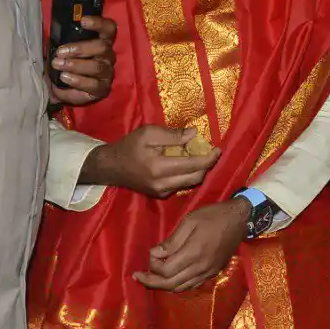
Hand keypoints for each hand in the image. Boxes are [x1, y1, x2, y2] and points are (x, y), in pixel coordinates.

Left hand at [49, 15, 116, 105]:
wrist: (64, 89)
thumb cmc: (66, 63)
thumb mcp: (63, 51)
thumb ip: (62, 43)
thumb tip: (51, 38)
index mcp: (101, 42)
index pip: (108, 28)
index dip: (99, 23)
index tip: (83, 21)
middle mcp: (108, 56)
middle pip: (102, 47)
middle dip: (79, 48)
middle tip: (60, 52)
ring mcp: (107, 73)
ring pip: (97, 66)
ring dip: (75, 65)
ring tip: (58, 65)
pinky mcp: (102, 89)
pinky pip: (92, 85)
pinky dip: (76, 81)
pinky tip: (64, 78)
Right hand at [83, 125, 219, 197]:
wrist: (110, 167)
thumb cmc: (129, 146)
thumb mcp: (149, 133)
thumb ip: (173, 135)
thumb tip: (194, 134)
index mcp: (159, 168)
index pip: (193, 165)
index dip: (209, 158)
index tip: (218, 148)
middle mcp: (163, 184)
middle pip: (196, 177)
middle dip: (207, 165)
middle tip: (210, 151)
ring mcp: (161, 192)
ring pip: (190, 183)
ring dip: (199, 170)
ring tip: (198, 155)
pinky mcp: (160, 194)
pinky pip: (181, 185)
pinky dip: (188, 174)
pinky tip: (185, 162)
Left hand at [133, 200, 247, 291]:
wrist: (240, 219)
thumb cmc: (213, 215)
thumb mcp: (190, 221)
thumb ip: (172, 240)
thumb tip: (155, 254)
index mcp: (193, 253)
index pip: (165, 270)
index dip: (152, 265)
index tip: (150, 253)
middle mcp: (200, 268)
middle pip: (170, 284)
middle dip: (151, 282)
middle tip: (138, 276)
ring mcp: (207, 273)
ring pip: (180, 288)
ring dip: (163, 286)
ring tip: (152, 278)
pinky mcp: (212, 273)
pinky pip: (191, 286)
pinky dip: (178, 285)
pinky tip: (171, 278)